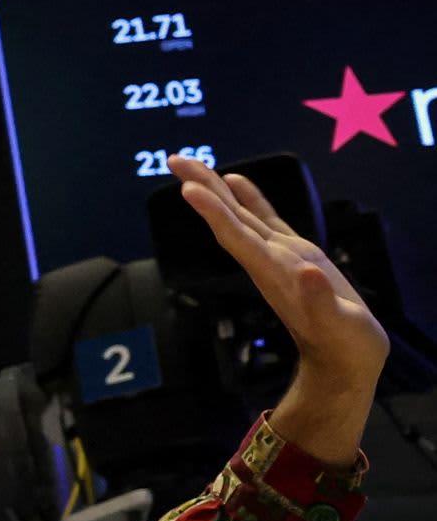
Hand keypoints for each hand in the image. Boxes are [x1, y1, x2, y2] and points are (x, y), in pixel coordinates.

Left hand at [171, 153, 387, 463]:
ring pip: (243, 214)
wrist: (345, 361)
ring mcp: (280, 257)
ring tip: (193, 163)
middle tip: (175, 159)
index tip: (188, 188)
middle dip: (203, 189)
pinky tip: (235, 179)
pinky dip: (251, 198)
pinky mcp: (296, 256)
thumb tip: (307, 272)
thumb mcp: (338, 325)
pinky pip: (267, 219)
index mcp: (276, 273)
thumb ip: (320, 301)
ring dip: (217, 189)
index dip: (214, 213)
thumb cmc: (344, 345)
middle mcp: (269, 261)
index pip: (237, 237)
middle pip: (231, 219)